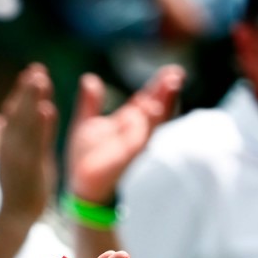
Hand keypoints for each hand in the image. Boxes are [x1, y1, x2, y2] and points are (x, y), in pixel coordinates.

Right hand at [0, 63, 57, 224]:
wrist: (12, 218)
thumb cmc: (16, 189)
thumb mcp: (14, 159)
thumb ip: (9, 139)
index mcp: (10, 144)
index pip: (17, 114)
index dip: (23, 93)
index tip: (32, 72)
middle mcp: (13, 147)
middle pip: (21, 114)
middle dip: (28, 91)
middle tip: (36, 69)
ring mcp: (20, 157)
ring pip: (27, 124)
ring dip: (33, 100)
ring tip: (40, 79)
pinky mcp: (30, 168)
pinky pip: (37, 143)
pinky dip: (42, 126)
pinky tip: (48, 109)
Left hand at [65, 65, 183, 202]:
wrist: (81, 187)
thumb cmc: (86, 159)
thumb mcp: (86, 124)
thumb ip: (90, 102)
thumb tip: (90, 78)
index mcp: (128, 122)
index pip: (148, 99)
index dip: (159, 85)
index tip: (171, 70)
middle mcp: (136, 132)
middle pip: (157, 107)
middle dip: (167, 91)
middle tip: (176, 73)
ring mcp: (134, 145)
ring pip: (153, 121)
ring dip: (163, 103)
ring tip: (171, 83)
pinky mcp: (126, 157)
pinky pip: (140, 139)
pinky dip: (146, 125)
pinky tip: (150, 109)